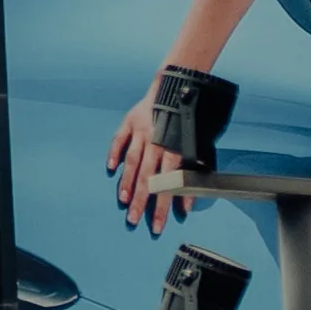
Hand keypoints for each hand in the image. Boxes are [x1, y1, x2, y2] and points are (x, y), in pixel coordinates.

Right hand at [106, 96, 192, 230]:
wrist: (178, 86)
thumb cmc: (189, 119)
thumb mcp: (199, 144)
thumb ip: (193, 172)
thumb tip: (189, 200)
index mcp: (174, 148)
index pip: (168, 183)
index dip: (162, 205)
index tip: (158, 224)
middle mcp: (156, 142)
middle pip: (147, 177)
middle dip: (141, 201)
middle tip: (134, 220)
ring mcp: (141, 131)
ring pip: (132, 161)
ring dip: (127, 182)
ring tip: (123, 201)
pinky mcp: (129, 122)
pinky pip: (119, 140)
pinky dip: (114, 153)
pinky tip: (111, 168)